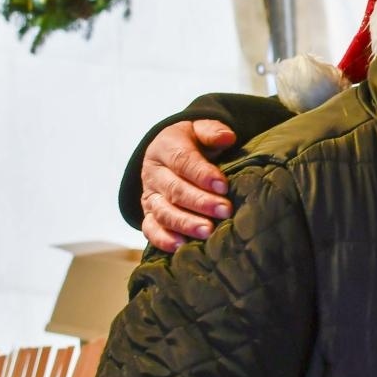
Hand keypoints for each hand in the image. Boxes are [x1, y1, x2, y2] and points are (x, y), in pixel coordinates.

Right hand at [140, 119, 235, 250]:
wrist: (169, 154)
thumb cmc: (193, 143)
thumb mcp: (200, 130)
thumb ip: (212, 131)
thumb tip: (228, 137)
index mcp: (165, 148)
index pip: (183, 161)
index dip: (202, 174)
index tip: (223, 185)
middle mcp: (153, 173)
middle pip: (175, 189)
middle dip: (201, 202)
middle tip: (225, 210)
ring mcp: (149, 196)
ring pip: (163, 211)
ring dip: (185, 223)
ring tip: (207, 231)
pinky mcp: (148, 214)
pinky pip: (150, 229)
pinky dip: (163, 239)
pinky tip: (180, 246)